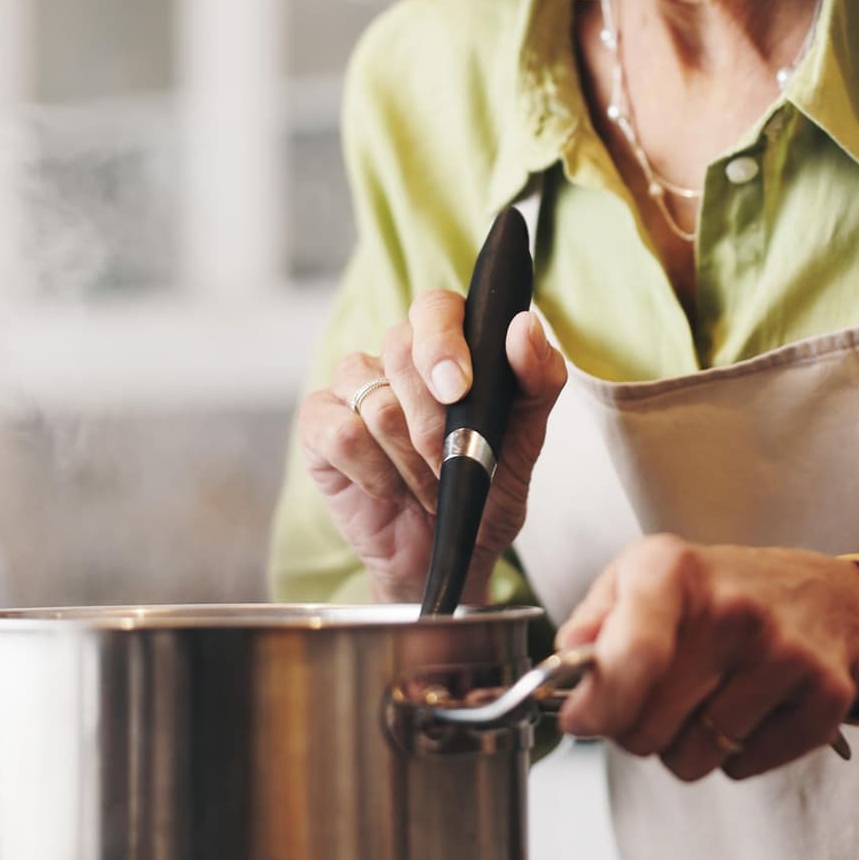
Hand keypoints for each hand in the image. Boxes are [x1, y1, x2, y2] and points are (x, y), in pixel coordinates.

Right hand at [297, 289, 566, 603]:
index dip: (442, 342)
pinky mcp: (319, 425)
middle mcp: (395, 356)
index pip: (435, 307)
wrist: (450, 552)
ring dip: (412, 460)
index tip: (459, 389)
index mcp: (448, 344)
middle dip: (435, 422)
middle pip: (400, 350)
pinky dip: (375, 472)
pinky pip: (342, 433)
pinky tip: (390, 489)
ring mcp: (352, 388)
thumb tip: (523, 325)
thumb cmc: (487, 487)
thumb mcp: (529, 436)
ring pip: (376, 401)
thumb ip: (539, 377)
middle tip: (453, 462)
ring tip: (429, 486)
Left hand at [554, 537, 858, 780]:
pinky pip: (741, 770)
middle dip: (637, 728)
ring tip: (708, 697)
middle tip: (658, 697)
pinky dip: (735, 755)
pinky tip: (749, 708)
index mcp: (673, 569)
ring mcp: (785, 652)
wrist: (820, 595)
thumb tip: (563, 673)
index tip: (584, 717)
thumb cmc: (717, 590)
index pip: (632, 658)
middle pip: (648, 727)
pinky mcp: (825, 696)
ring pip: (692, 758)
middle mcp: (733, 607)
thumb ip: (590, 623)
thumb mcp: (641, 577)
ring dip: (687, 744)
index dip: (598, 706)